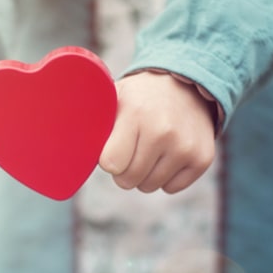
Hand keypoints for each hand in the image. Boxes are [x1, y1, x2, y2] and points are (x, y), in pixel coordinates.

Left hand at [99, 71, 215, 193]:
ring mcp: (185, 147)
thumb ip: (95, 125)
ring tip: (150, 149)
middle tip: (131, 149)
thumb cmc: (140, 98)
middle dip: (124, 170)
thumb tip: (70, 149)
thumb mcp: (114, 99)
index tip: (113, 148)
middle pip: (128, 180)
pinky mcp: (202, 159)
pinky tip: (168, 154)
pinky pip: (171, 188)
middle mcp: (163, 132)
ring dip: (145, 174)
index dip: (109, 159)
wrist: (186, 84)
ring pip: (149, 186)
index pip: (111, 164)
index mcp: (135, 114)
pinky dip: (166, 177)